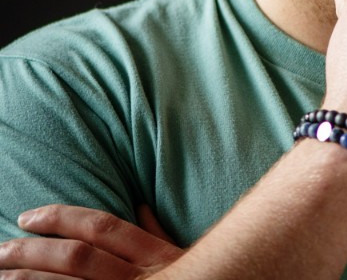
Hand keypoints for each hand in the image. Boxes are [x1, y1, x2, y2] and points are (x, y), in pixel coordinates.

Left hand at [0, 203, 183, 278]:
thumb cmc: (195, 276)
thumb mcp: (178, 254)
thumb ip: (155, 231)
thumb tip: (141, 205)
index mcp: (149, 254)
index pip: (100, 227)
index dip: (62, 218)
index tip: (29, 217)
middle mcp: (132, 277)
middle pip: (75, 257)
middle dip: (33, 251)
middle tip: (0, 248)